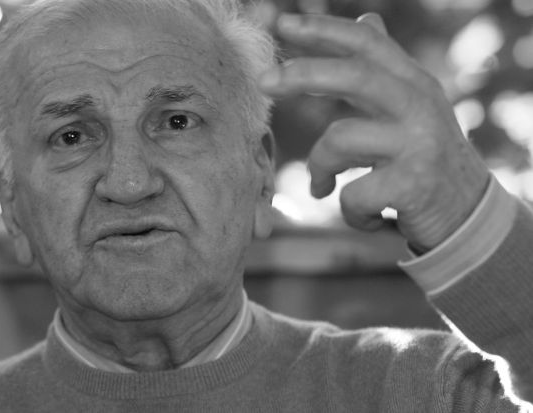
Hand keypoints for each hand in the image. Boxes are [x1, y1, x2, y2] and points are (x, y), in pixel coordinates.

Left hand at [258, 13, 489, 251]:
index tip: (282, 22)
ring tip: (320, 186)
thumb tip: (367, 17)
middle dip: (304, 74)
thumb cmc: (426, 158)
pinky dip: (349, 212)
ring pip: (339, 140)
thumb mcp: (412, 106)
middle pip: (354, 76)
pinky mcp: (412, 186)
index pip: (367, 44)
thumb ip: (385, 67)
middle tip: (263, 81)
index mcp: (413, 84)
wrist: (470, 214)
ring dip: (319, 168)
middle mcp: (419, 106)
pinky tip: (365, 216)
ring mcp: (418, 145)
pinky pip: (351, 195)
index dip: (323, 30)